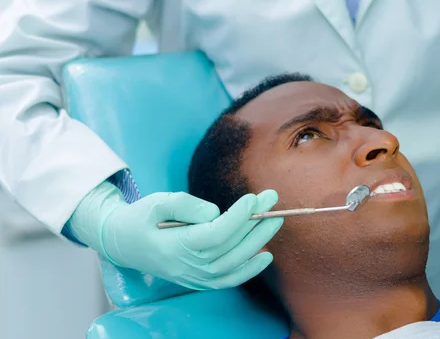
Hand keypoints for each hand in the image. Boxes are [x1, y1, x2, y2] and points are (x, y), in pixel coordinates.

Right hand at [67, 181, 282, 289]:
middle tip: (272, 199)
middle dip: (255, 221)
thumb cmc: (141, 218)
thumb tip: (214, 212)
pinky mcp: (200, 280)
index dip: (237, 217)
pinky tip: (266, 255)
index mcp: (175, 245)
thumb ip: (184, 204)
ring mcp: (195, 277)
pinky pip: (229, 280)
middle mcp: (188, 266)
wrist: (125, 243)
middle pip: (230, 246)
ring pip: (234, 262)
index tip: (252, 198)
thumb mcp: (156, 202)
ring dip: (258, 241)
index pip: (215, 234)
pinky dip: (249, 270)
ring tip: (274, 219)